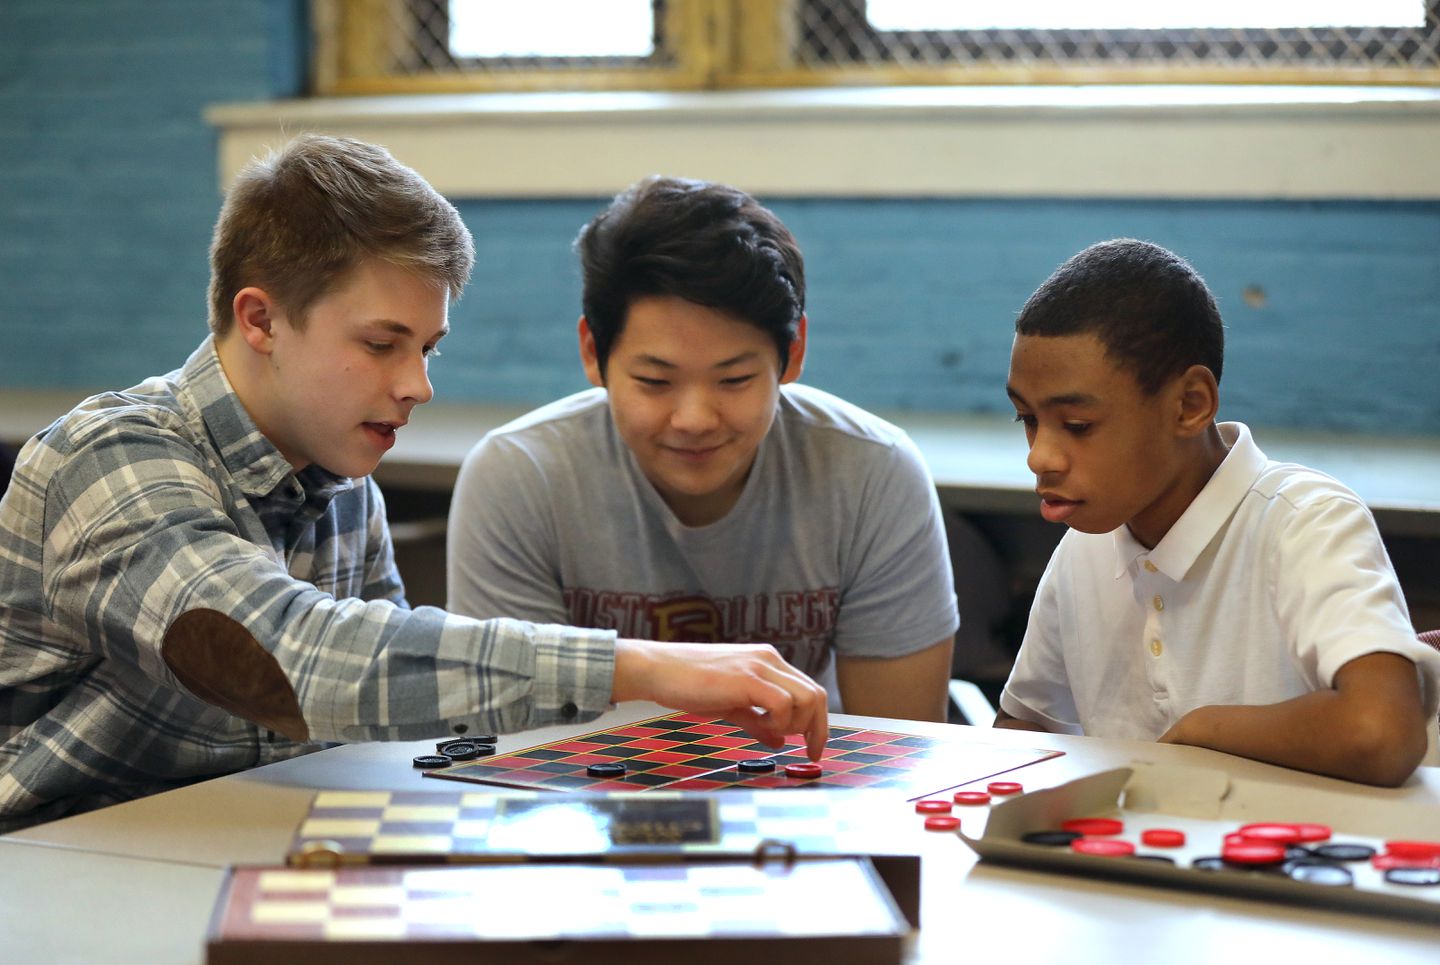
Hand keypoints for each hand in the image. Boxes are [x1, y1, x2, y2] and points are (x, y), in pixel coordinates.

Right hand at [611, 640, 828, 759]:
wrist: (657, 669)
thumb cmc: (689, 685)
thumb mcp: (730, 705)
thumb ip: (757, 721)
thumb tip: (779, 741)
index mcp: (767, 662)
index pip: (809, 690)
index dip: (818, 721)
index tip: (813, 746)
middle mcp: (769, 660)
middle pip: (816, 695)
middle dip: (818, 728)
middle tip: (808, 751)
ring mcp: (760, 667)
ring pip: (807, 698)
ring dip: (797, 725)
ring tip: (773, 734)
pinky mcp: (746, 679)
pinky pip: (782, 703)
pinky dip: (779, 722)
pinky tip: (762, 728)